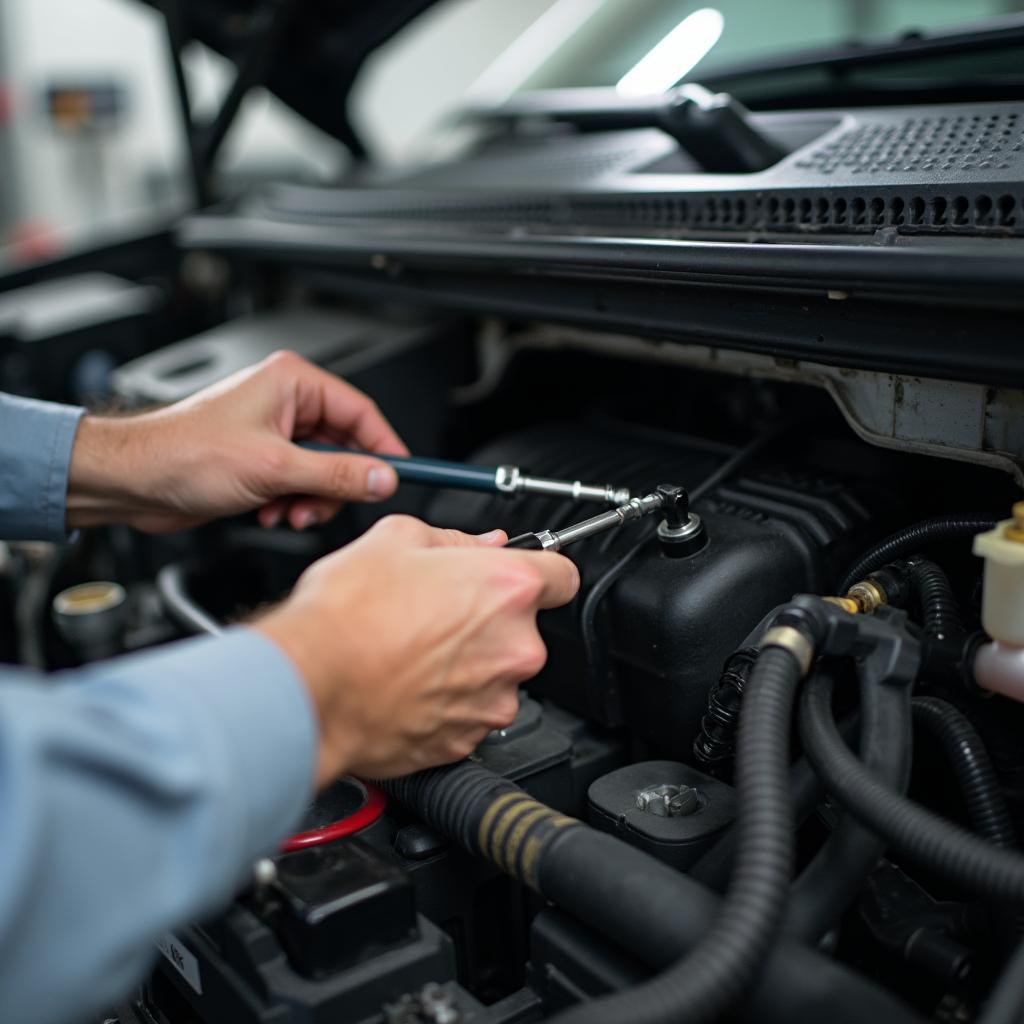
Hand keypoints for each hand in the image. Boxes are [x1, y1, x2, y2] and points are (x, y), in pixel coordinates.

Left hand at [66, 351, 408, 532]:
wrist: (133, 480)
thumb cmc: (183, 454)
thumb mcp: (275, 469)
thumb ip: (337, 475)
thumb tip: (382, 478)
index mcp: (292, 382)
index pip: (361, 412)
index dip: (385, 447)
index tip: (402, 475)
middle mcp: (285, 402)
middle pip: (344, 446)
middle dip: (336, 482)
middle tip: (327, 503)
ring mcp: (273, 432)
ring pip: (323, 470)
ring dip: (312, 498)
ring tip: (287, 510)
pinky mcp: (261, 460)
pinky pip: (300, 483)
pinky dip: (292, 502)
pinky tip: (269, 510)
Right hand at [254, 515, 579, 783]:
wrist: (308, 686)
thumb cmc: (344, 615)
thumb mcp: (396, 538)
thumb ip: (454, 539)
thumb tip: (480, 544)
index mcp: (507, 588)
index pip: (564, 576)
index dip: (540, 572)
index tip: (521, 578)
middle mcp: (514, 647)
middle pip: (524, 629)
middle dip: (489, 621)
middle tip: (438, 613)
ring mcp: (494, 699)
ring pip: (497, 673)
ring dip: (469, 663)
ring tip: (413, 651)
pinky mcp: (468, 739)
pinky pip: (471, 712)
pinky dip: (448, 701)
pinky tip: (408, 683)